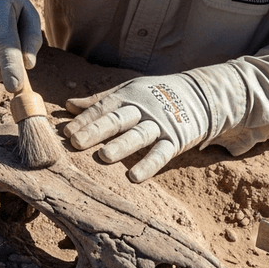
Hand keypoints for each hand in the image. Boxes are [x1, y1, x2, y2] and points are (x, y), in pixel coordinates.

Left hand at [64, 74, 210, 181]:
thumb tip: (68, 105)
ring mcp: (160, 124)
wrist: (202, 94)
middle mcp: (142, 109)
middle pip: (117, 120)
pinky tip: (134, 177)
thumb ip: (99, 101)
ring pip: (138, 135)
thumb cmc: (155, 94)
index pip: (103, 108)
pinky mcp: (176, 140)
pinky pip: (161, 154)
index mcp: (127, 96)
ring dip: (121, 146)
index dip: (85, 119)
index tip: (66, 132)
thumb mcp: (128, 90)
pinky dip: (149, 165)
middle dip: (96, 130)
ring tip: (104, 156)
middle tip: (76, 141)